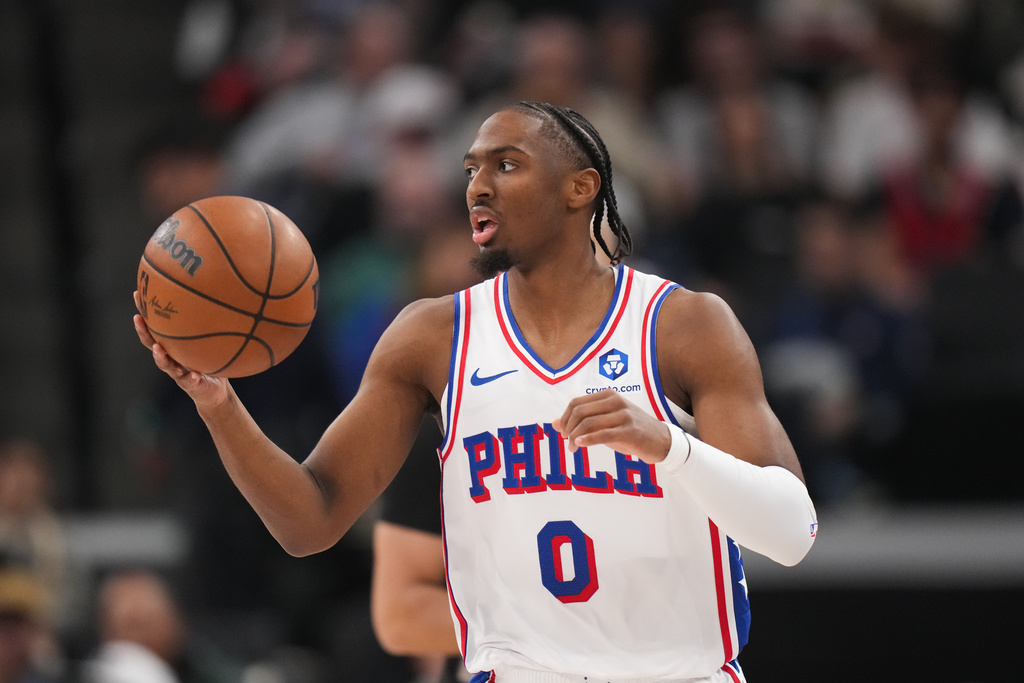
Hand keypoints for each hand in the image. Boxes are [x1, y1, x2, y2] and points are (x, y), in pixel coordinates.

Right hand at [133, 291, 229, 409]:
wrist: (214, 391)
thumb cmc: (209, 362)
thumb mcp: (208, 341)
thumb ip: (207, 325)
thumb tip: (214, 295)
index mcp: (172, 347)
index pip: (155, 328)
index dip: (145, 313)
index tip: (137, 295)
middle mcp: (171, 358)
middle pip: (151, 344)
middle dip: (143, 331)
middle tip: (138, 319)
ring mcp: (179, 373)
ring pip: (166, 365)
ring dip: (160, 357)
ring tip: (157, 349)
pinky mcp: (191, 385)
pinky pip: (190, 380)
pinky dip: (191, 377)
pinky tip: (194, 374)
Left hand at [552, 389, 670, 463]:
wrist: (662, 441)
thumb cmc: (631, 431)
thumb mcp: (606, 423)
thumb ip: (582, 421)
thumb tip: (553, 423)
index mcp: (609, 396)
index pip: (576, 403)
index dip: (565, 418)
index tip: (563, 432)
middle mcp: (616, 401)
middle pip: (579, 411)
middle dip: (568, 427)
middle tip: (566, 441)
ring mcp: (623, 415)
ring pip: (588, 423)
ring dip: (575, 437)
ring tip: (572, 448)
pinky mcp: (629, 431)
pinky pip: (602, 434)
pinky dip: (587, 440)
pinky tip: (580, 445)